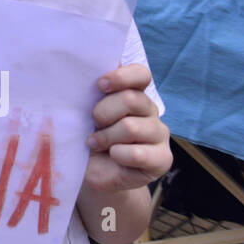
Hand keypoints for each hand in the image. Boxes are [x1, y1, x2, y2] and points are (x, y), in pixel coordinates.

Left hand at [84, 64, 171, 193]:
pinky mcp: (162, 159)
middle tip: (93, 125)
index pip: (141, 74)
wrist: (90, 172)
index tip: (100, 85)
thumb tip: (82, 71)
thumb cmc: (85, 134)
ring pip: (131, 127)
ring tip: (96, 143)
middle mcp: (150, 110)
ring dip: (106, 137)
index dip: (121, 77)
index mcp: (133, 92)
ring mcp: (159, 134)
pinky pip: (137, 153)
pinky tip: (113, 157)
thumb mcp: (82, 111)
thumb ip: (88, 92)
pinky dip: (117, 155)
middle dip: (103, 113)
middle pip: (131, 99)